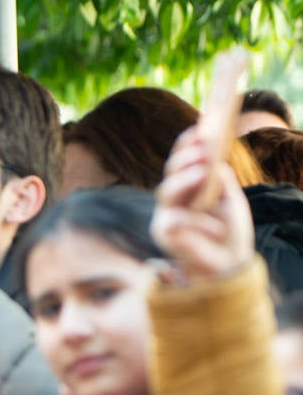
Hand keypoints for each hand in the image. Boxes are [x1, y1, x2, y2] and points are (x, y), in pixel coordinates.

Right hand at [151, 125, 255, 282]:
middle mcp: (174, 198)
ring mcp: (166, 215)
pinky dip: (198, 223)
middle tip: (204, 149)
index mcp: (189, 186)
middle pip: (172, 171)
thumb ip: (221, 179)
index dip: (189, 143)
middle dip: (186, 157)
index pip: (184, 159)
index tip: (202, 129)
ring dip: (184, 179)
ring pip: (167, 191)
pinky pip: (175, 221)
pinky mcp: (164, 234)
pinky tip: (215, 228)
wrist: (228, 264)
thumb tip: (212, 160)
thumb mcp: (231, 199)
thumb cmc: (228, 231)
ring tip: (202, 172)